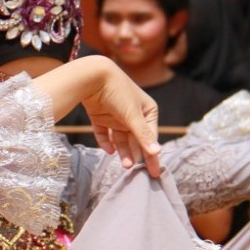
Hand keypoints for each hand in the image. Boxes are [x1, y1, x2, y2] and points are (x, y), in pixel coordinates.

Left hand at [78, 60, 160, 176]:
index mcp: (147, 111)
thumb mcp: (133, 115)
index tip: (154, 173)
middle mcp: (132, 114)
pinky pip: (104, 133)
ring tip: (124, 165)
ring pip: (120, 138)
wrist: (93, 76)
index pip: (150, 137)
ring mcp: (115, 115)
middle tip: (134, 171)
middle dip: (135, 155)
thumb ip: (143, 135)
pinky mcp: (100, 116)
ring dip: (122, 151)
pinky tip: (108, 151)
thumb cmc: (119, 93)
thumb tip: (156, 152)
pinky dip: (106, 142)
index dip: (152, 155)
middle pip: (135, 140)